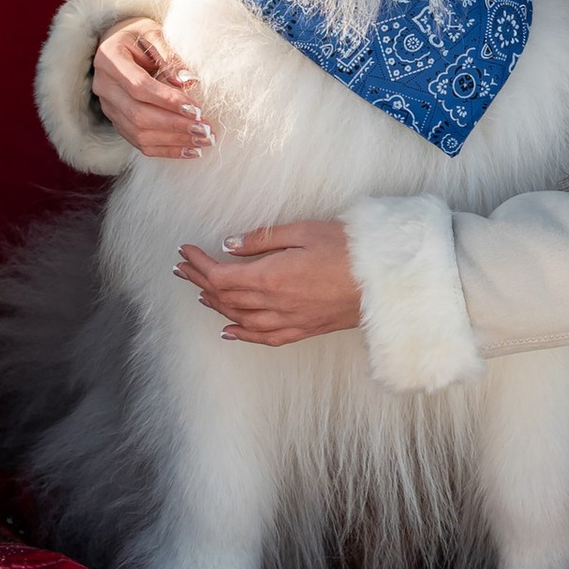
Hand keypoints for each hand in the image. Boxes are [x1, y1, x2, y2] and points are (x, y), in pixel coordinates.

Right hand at [92, 18, 212, 158]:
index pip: (139, 86)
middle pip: (138, 114)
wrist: (120, 43)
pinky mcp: (116, 121)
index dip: (168, 100)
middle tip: (206, 130)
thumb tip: (189, 82)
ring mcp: (108, 106)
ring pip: (139, 133)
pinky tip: (191, 150)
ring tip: (204, 141)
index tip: (196, 109)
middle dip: (175, 125)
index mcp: (110, 58)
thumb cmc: (141, 36)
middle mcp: (104, 85)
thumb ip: (170, 55)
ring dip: (174, 140)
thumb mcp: (155, 33)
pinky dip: (167, 149)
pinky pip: (139, 142)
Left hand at [174, 222, 361, 344]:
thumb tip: (230, 246)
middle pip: (225, 297)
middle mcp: (273, 304)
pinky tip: (229, 331)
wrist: (386, 281)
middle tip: (182, 268)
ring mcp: (288, 320)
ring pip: (239, 318)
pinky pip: (264, 337)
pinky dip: (242, 334)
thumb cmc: (349, 250)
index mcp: (270, 277)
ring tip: (200, 293)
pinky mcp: (303, 329)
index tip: (185, 250)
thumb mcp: (303, 231)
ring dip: (215, 306)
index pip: (220, 275)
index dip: (198, 264)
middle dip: (200, 281)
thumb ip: (262, 240)